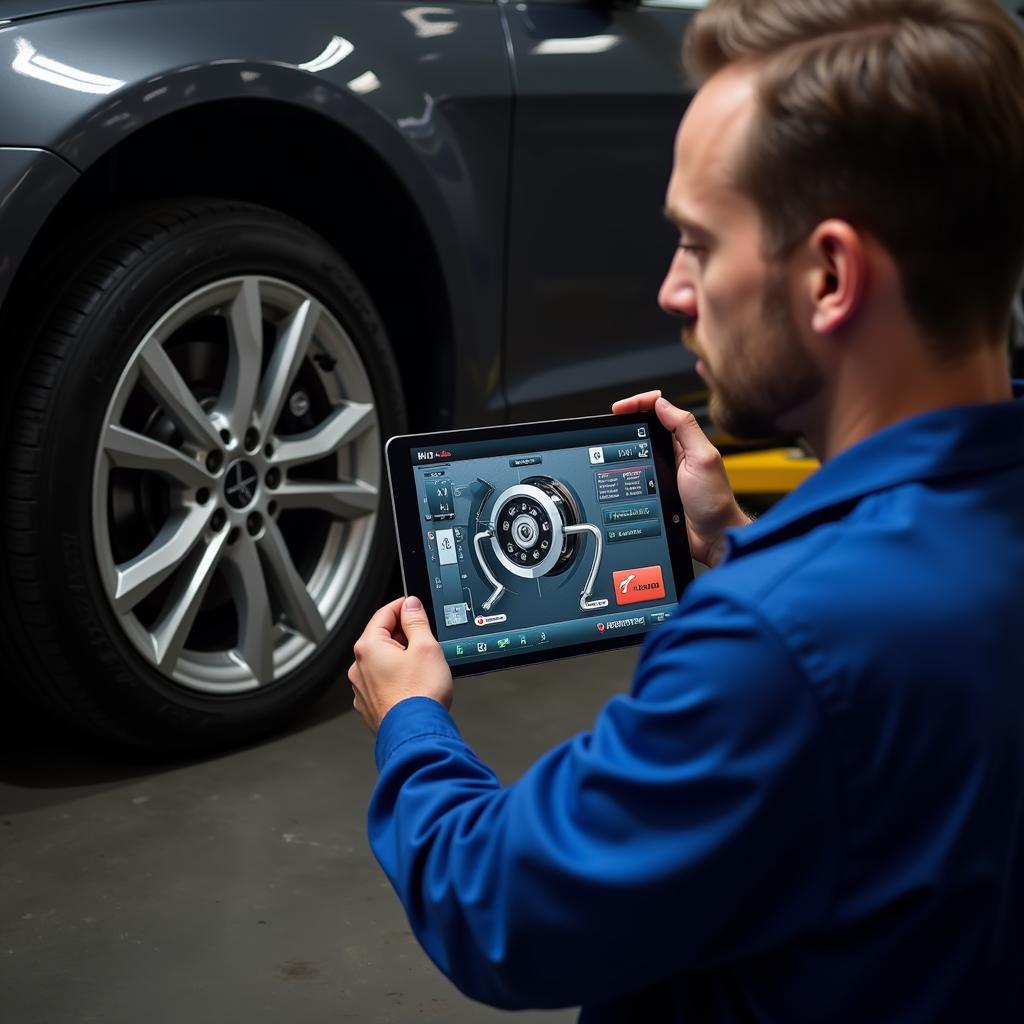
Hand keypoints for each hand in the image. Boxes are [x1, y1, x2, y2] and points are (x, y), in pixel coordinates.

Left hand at [348, 595, 452, 732]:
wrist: (416, 735)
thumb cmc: (420, 695)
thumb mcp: (426, 647)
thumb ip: (416, 621)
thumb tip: (411, 605)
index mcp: (369, 647)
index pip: (384, 613)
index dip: (403, 606)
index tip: (416, 606)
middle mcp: (359, 667)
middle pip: (382, 638)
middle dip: (405, 635)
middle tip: (427, 639)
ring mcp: (362, 689)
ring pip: (383, 662)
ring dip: (401, 658)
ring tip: (424, 667)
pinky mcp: (370, 706)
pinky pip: (383, 682)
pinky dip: (397, 678)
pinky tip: (415, 685)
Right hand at [612, 390, 750, 566]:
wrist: (712, 537)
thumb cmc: (714, 501)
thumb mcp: (702, 459)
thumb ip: (686, 428)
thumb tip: (662, 404)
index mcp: (685, 441)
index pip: (659, 410)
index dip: (638, 404)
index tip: (620, 409)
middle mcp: (673, 453)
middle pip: (644, 427)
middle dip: (625, 421)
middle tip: (609, 424)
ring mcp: (662, 472)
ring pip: (636, 450)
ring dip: (622, 446)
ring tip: (609, 444)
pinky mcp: (654, 490)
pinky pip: (634, 474)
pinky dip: (623, 470)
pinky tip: (616, 471)